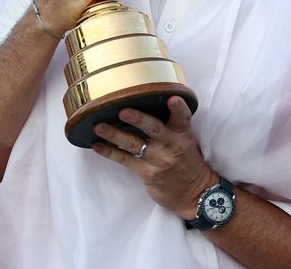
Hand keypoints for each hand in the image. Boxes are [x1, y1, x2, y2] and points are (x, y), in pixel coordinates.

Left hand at [92, 96, 214, 219]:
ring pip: (134, 144)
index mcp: (182, 133)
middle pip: (154, 129)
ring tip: (99, 126)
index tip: (172, 99)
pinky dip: (110, 152)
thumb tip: (147, 101)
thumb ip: (171, 123)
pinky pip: (125, 160)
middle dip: (138, 119)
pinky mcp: (148, 173)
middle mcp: (172, 145)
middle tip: (123, 111)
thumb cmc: (185, 159)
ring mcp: (159, 160)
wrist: (193, 193)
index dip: (178, 108)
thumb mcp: (185, 139)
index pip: (182, 118)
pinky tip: (97, 145)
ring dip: (114, 135)